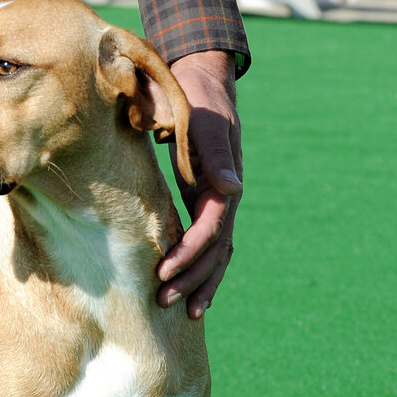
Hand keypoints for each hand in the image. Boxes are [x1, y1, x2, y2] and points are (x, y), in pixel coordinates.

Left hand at [157, 50, 241, 319]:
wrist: (204, 87)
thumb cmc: (199, 103)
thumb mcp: (205, 123)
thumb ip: (215, 155)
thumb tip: (234, 189)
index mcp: (224, 186)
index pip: (210, 231)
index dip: (188, 253)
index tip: (163, 271)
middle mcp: (226, 200)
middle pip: (215, 251)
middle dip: (191, 278)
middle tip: (163, 301)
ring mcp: (219, 204)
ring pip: (217, 254)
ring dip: (199, 282)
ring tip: (182, 310)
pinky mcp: (207, 203)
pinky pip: (210, 244)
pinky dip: (202, 268)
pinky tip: (190, 288)